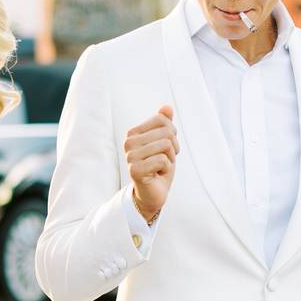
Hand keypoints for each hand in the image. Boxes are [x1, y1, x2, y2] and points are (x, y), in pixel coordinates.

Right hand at [124, 106, 180, 220]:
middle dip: (173, 148)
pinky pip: (163, 160)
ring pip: (165, 145)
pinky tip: (157, 175)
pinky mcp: (135, 170)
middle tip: (164, 160)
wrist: (154, 193)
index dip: (172, 134)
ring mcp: (130, 156)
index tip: (164, 148)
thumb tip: (167, 107)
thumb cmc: (159, 167)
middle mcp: (128, 143)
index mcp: (133, 133)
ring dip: (170, 159)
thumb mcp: (165, 142)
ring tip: (160, 168)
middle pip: (166, 132)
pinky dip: (166, 169)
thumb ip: (165, 124)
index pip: (162, 120)